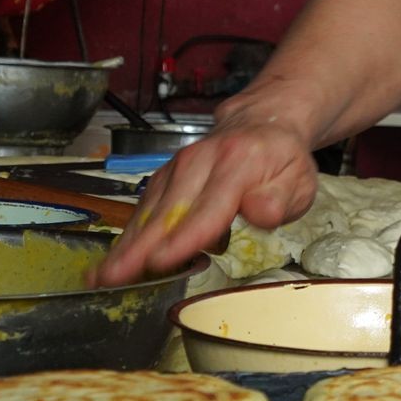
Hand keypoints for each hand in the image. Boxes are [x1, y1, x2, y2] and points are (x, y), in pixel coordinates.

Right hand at [93, 115, 319, 285]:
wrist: (260, 123)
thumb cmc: (281, 161)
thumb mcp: (298, 181)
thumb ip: (280, 199)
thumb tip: (259, 211)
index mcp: (238, 163)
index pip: (209, 208)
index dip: (183, 237)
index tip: (160, 260)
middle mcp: (200, 162)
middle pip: (168, 210)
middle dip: (138, 247)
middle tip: (113, 276)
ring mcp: (177, 167)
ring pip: (149, 210)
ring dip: (125, 244)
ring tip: (102, 276)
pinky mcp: (164, 176)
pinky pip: (145, 208)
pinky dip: (128, 235)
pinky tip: (114, 259)